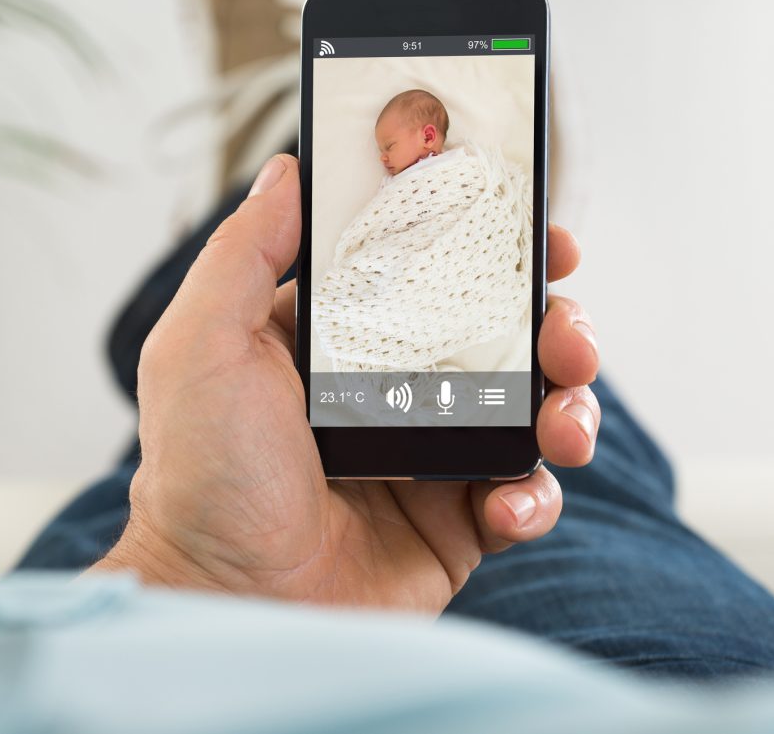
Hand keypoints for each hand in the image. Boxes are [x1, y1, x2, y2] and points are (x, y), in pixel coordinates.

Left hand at [93, 155, 599, 613]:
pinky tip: (507, 505)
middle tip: (567, 330)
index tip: (531, 226)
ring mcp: (428, 456)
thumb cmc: (203, 477)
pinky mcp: (455, 524)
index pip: (427, 271)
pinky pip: (525, 495)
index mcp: (337, 339)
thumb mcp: (203, 344)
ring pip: (531, 408)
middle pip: (499, 333)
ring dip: (570, 402)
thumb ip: (245, 252)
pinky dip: (536, 496)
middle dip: (553, 322)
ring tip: (564, 419)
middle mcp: (389, 389)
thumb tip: (289, 170)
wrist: (229, 604)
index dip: (485, 243)